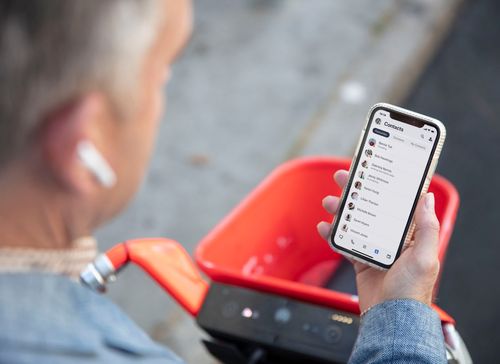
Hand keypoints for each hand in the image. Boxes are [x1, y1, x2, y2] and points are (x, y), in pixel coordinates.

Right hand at [317, 170, 440, 311]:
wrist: (391, 317)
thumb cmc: (412, 290)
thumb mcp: (425, 256)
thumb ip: (427, 227)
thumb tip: (428, 198)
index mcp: (408, 235)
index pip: (394, 204)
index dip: (382, 186)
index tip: (370, 171)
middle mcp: (390, 239)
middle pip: (370, 209)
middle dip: (355, 193)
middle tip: (342, 179)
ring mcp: (373, 249)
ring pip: (354, 223)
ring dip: (340, 211)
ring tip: (328, 203)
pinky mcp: (360, 261)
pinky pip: (343, 244)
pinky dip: (332, 235)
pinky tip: (323, 227)